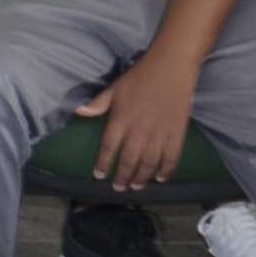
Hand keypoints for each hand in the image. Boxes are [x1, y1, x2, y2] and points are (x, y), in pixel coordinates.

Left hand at [72, 57, 201, 191]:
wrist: (170, 67)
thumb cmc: (140, 76)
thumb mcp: (115, 88)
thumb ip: (98, 103)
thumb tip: (79, 112)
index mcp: (121, 120)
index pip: (108, 148)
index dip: (103, 164)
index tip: (98, 176)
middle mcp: (138, 131)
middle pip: (128, 160)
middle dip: (122, 177)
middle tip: (118, 189)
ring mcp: (159, 133)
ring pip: (149, 163)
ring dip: (141, 178)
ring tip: (136, 187)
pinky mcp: (177, 133)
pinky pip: (171, 157)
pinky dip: (166, 170)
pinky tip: (160, 178)